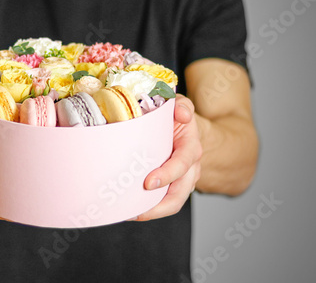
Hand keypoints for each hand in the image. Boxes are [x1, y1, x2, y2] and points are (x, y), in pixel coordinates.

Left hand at [133, 94, 202, 220]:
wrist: (184, 126)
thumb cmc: (176, 117)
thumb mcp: (180, 105)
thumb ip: (182, 105)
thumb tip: (182, 114)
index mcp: (190, 147)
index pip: (182, 164)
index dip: (167, 175)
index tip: (148, 182)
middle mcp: (190, 167)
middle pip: (179, 193)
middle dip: (159, 205)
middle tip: (137, 210)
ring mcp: (183, 180)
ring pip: (172, 203)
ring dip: (152, 212)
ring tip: (130, 214)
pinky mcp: (172, 186)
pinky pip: (163, 202)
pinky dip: (149, 209)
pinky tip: (130, 211)